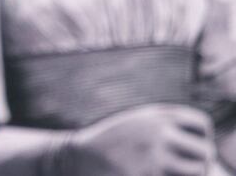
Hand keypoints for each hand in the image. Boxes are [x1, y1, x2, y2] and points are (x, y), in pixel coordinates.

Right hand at [59, 104, 213, 174]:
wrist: (81, 155)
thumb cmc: (113, 139)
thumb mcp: (138, 119)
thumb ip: (167, 122)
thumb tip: (203, 143)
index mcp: (157, 116)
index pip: (201, 124)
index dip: (200, 136)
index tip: (190, 144)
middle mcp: (158, 134)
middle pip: (204, 151)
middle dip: (200, 160)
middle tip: (187, 165)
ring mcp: (154, 158)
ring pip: (197, 172)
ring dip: (190, 174)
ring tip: (174, 172)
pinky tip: (156, 173)